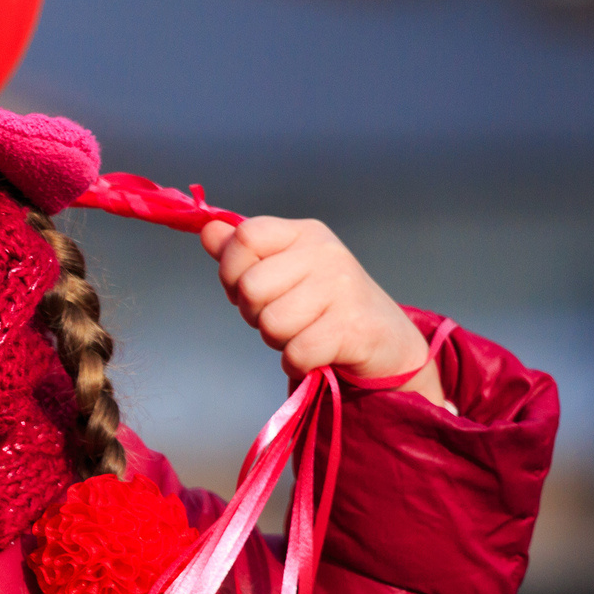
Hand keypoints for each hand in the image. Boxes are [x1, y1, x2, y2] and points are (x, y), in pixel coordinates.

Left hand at [197, 216, 449, 409]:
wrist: (385, 340)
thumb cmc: (325, 306)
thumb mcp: (284, 271)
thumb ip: (243, 253)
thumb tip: (208, 230)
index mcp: (304, 234)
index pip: (245, 236)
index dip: (231, 270)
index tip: (247, 288)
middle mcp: (325, 253)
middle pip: (250, 287)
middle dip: (255, 314)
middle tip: (286, 318)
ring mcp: (342, 288)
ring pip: (271, 324)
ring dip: (279, 341)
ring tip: (304, 333)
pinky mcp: (352, 328)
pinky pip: (295, 352)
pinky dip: (297, 363)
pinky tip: (315, 355)